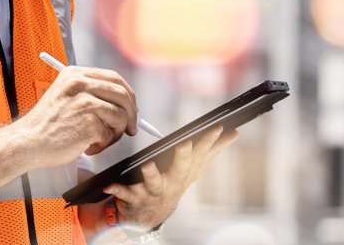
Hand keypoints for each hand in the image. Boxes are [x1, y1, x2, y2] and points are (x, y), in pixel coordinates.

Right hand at [12, 66, 137, 167]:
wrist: (27, 141)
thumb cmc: (45, 124)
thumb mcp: (64, 95)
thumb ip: (89, 92)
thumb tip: (122, 103)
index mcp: (75, 74)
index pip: (114, 78)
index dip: (127, 94)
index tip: (130, 108)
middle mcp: (80, 85)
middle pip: (123, 95)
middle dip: (131, 114)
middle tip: (131, 129)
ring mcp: (85, 103)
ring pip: (120, 116)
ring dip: (115, 133)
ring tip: (97, 140)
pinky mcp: (89, 123)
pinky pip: (110, 135)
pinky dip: (102, 144)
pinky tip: (86, 146)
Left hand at [102, 126, 239, 228]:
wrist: (149, 214)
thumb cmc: (172, 183)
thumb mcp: (194, 169)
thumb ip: (213, 150)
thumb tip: (235, 133)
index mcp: (186, 172)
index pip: (201, 155)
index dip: (210, 142)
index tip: (219, 128)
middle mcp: (173, 183)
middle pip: (181, 169)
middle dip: (184, 157)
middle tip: (186, 144)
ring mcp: (154, 192)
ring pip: (154, 183)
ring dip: (151, 174)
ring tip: (148, 164)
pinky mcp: (135, 198)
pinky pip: (125, 194)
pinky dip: (117, 190)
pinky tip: (109, 185)